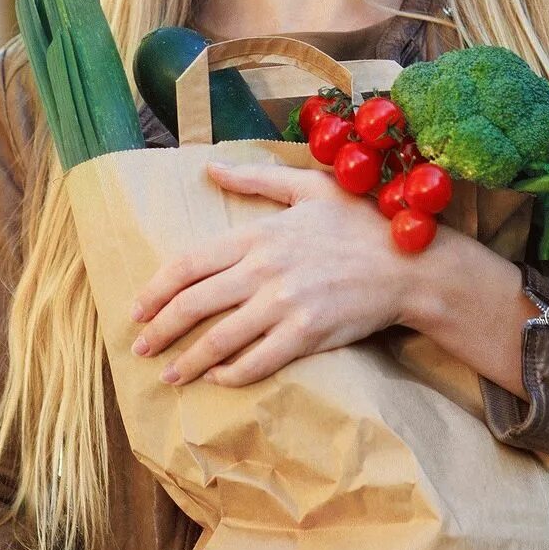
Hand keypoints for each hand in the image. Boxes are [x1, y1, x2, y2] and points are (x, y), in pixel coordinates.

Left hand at [129, 158, 446, 386]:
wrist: (411, 263)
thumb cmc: (360, 221)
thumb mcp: (308, 187)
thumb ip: (255, 178)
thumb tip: (209, 169)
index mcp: (259, 234)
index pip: (189, 263)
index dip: (156, 288)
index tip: (137, 307)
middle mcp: (265, 269)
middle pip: (194, 303)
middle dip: (160, 329)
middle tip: (139, 347)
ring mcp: (286, 304)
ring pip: (220, 339)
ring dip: (189, 361)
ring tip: (169, 374)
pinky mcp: (309, 334)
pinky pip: (259, 361)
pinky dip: (232, 374)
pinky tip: (218, 380)